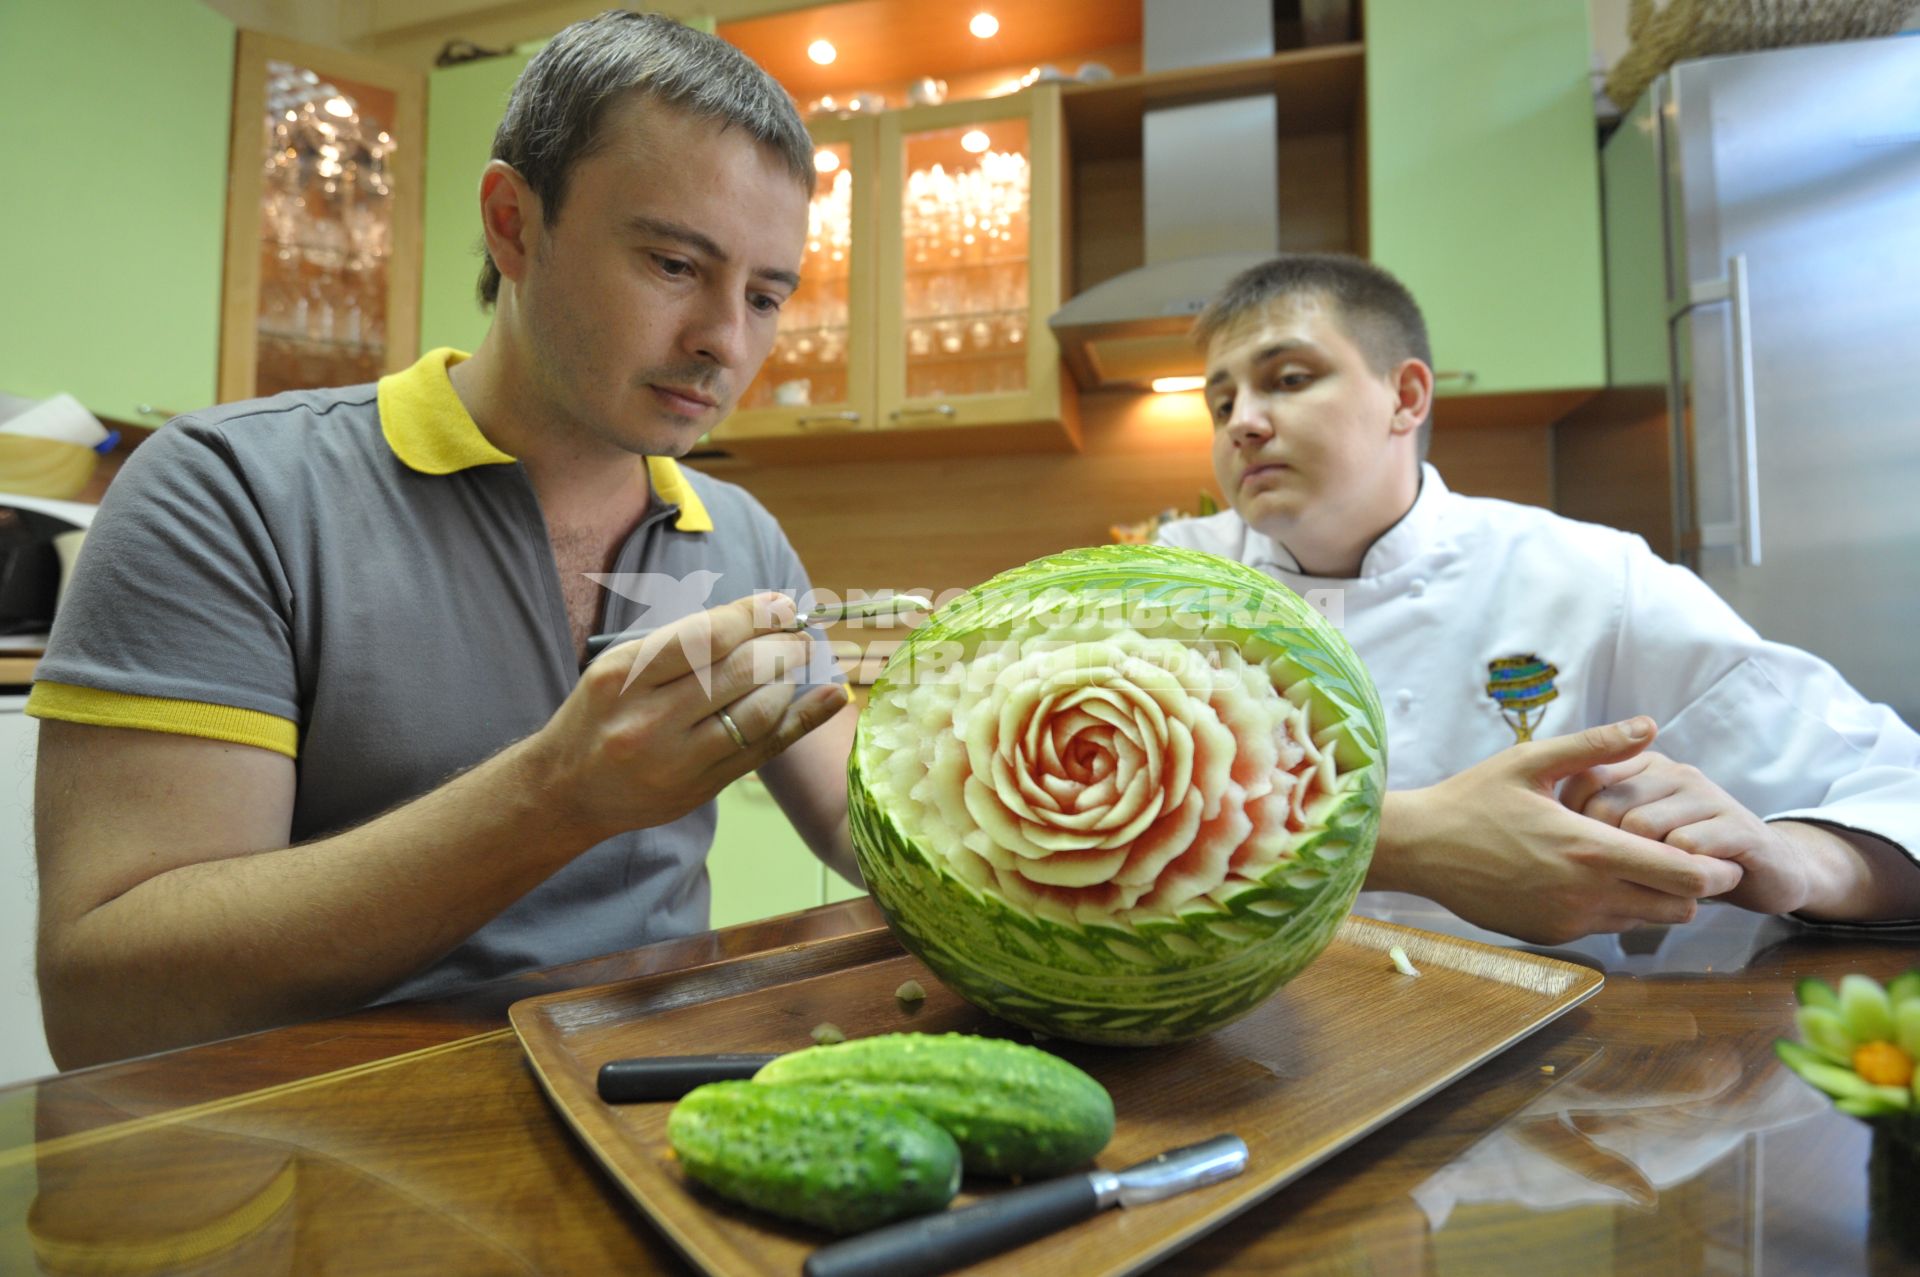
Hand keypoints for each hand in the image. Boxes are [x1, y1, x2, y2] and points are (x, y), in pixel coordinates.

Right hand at [527, 591, 848, 842]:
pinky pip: (764, 749)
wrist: (567, 791)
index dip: (754, 615)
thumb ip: (678, 643)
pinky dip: (804, 719)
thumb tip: (755, 614)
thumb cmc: (598, 716)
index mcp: (624, 678)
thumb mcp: (619, 668)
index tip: (780, 603)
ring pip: (757, 712)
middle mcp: (650, 720)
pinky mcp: (701, 789)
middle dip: (781, 644)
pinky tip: (832, 696)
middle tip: (799, 631)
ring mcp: (678, 760)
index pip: (705, 637)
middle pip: (738, 672)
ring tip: (800, 658)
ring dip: (790, 678)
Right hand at [1374, 718, 1744, 944]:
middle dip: (1692, 886)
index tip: (1720, 851)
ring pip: (1645, 921)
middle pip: (1678, 908)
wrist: (1419, 849)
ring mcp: (1568, 920)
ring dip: (1654, 897)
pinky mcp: (1550, 935)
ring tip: (1637, 861)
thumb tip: (1650, 724)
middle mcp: (1586, 894)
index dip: (1716, 869)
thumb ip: (1597, 746)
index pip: (1686, 877)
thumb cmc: (1473, 799)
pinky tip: (1590, 875)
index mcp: (1589, 849)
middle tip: (1682, 855)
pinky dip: (1615, 906)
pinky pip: (1605, 927)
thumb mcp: (1531, 762)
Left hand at [1559, 750, 1809, 913]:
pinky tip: (1679, 885)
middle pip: (1610, 806)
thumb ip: (1597, 816)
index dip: (1572, 821)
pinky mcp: (1738, 825)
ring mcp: (1707, 795)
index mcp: (1642, 766)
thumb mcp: (1637, 829)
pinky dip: (1674, 873)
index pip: (1584, 779)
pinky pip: (1686, 848)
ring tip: (1648, 880)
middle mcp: (1673, 772)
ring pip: (1644, 827)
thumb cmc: (1685, 851)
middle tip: (1613, 875)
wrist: (1766, 868)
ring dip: (1640, 864)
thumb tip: (1543, 824)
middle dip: (1603, 848)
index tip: (1577, 852)